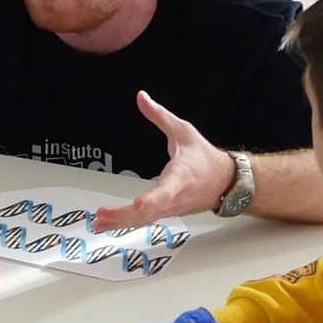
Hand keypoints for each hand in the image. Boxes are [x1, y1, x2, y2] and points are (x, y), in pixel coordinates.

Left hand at [89, 92, 233, 230]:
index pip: (166, 191)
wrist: (225, 182)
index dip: (152, 199)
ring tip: (97, 223)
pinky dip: (125, 224)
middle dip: (124, 216)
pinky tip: (107, 224)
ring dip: (120, 223)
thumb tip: (141, 97)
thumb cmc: (204, 158)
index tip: (138, 204)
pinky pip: (144, 221)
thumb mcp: (183, 131)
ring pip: (144, 220)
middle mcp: (175, 198)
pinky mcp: (166, 213)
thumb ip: (159, 115)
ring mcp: (170, 209)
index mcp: (181, 177)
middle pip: (149, 213)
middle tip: (101, 215)